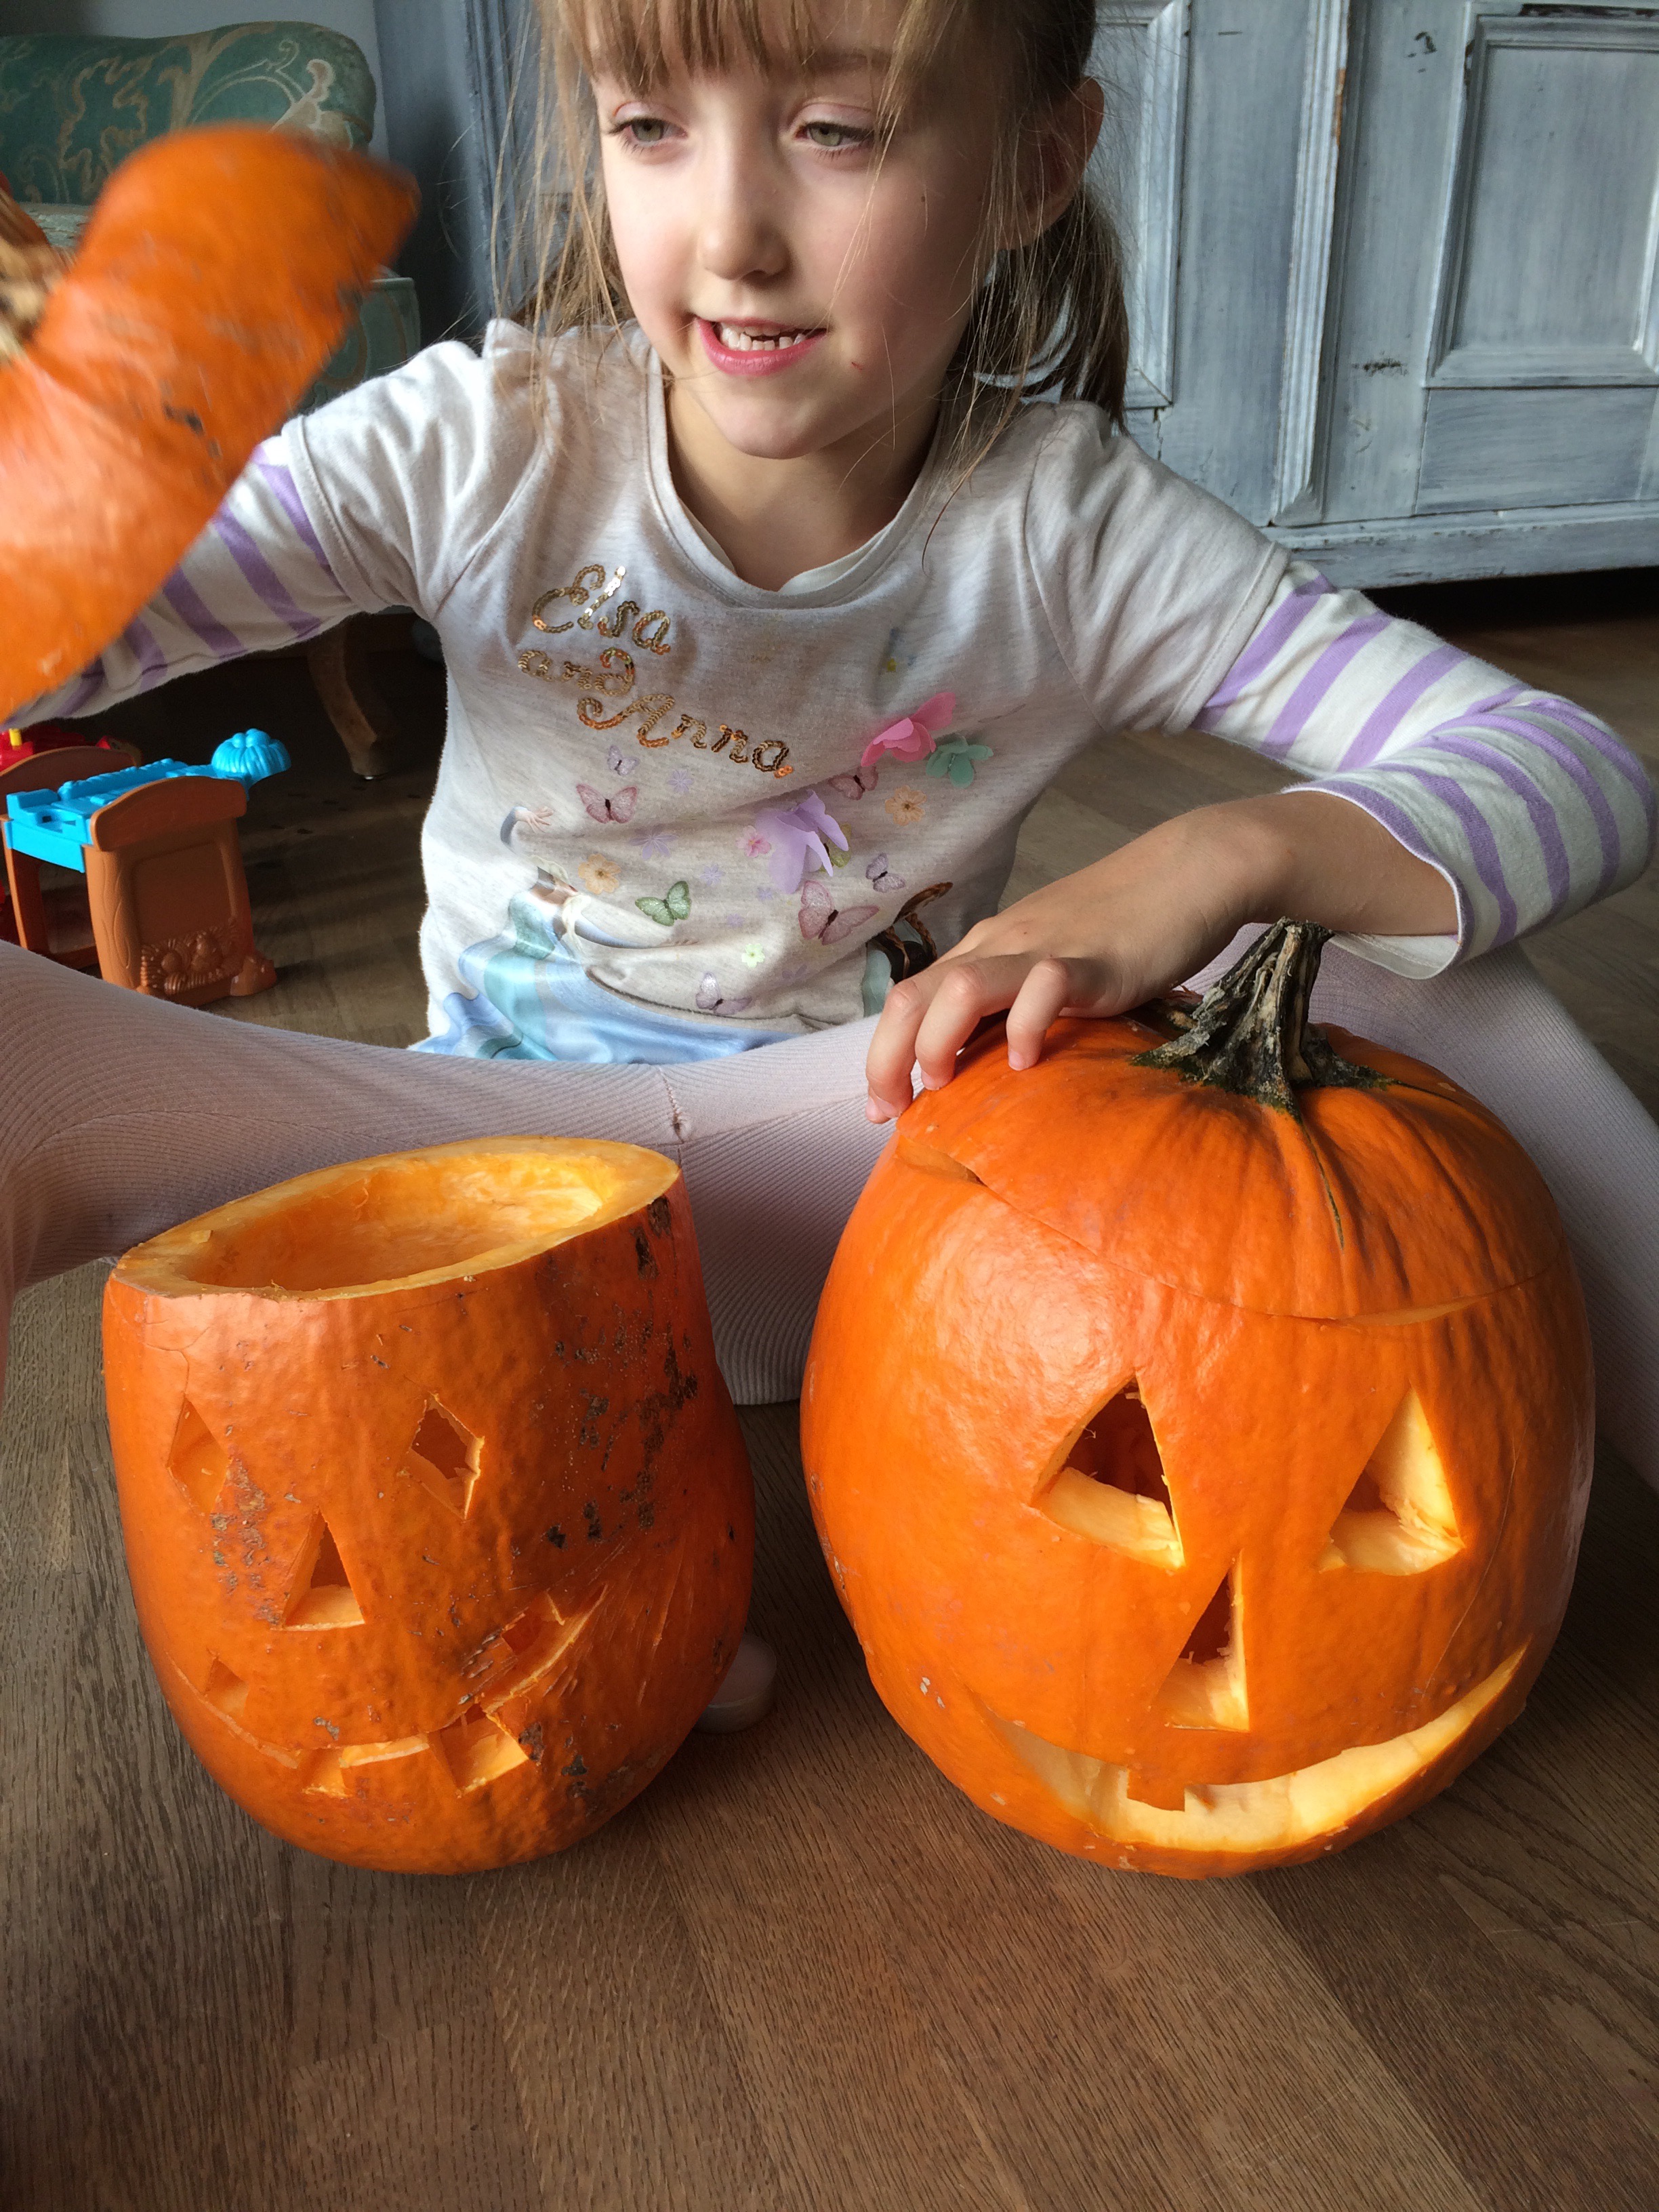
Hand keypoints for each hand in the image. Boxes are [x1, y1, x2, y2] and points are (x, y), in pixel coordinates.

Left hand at [863, 792, 1456, 1121]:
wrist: (1193, 869)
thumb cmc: (1126, 923)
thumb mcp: (1055, 959)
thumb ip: (1020, 1000)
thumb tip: (992, 1061)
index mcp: (987, 948)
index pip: (909, 997)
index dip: (882, 1053)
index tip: (883, 1107)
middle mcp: (1000, 944)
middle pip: (913, 995)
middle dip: (888, 1059)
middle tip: (893, 1112)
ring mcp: (1044, 948)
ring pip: (960, 987)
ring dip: (938, 1041)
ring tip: (946, 1084)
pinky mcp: (1092, 960)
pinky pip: (1043, 988)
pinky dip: (1026, 1028)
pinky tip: (1030, 1063)